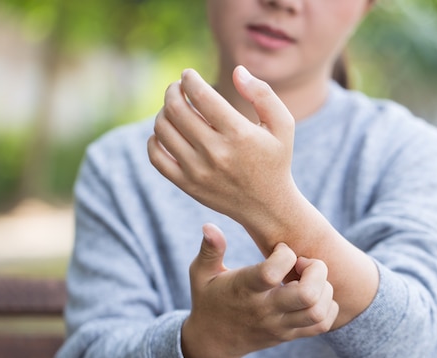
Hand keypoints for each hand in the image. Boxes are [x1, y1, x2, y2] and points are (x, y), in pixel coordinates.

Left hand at [147, 66, 299, 228]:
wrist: (267, 206)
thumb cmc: (274, 159)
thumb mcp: (282, 124)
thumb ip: (263, 94)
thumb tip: (237, 72)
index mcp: (238, 134)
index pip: (200, 95)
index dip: (189, 78)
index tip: (188, 74)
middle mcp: (216, 152)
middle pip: (176, 110)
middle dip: (172, 90)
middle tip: (177, 87)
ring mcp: (198, 171)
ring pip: (163, 130)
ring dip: (163, 111)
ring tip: (174, 108)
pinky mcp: (187, 185)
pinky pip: (156, 157)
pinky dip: (154, 139)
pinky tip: (165, 132)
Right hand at [181, 224, 338, 357]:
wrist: (212, 340)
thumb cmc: (208, 299)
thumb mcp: (201, 273)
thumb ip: (209, 249)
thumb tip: (209, 226)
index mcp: (244, 290)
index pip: (272, 272)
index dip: (285, 254)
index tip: (280, 248)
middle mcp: (265, 310)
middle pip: (307, 295)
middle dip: (316, 270)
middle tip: (304, 262)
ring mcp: (280, 325)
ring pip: (318, 312)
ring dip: (324, 288)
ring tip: (310, 278)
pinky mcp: (290, 335)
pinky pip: (322, 325)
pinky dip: (328, 306)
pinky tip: (315, 293)